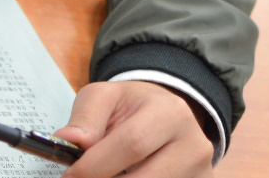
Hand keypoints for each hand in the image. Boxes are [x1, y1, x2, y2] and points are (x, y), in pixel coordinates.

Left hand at [55, 81, 213, 176]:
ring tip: (102, 174)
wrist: (164, 115)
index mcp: (170, 113)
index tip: (69, 176)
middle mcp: (194, 145)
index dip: (96, 165)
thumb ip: (86, 118)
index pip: (132, 144)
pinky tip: (120, 177)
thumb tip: (68, 140)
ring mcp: (200, 173)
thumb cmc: (131, 107)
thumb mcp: (104, 98)